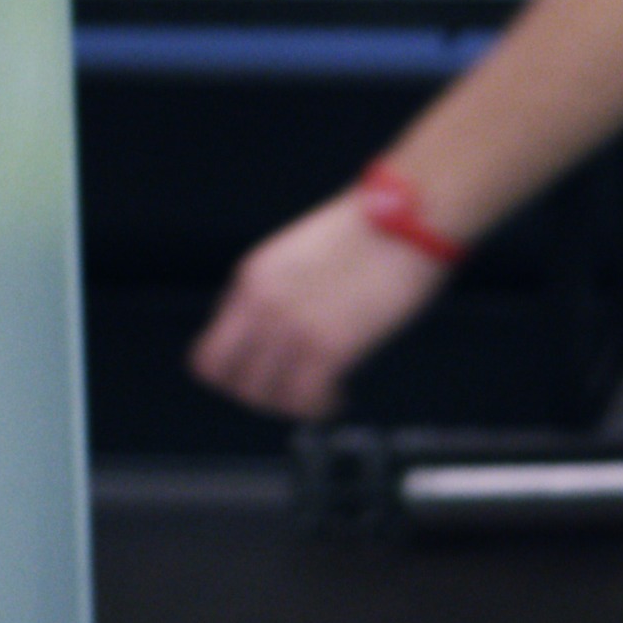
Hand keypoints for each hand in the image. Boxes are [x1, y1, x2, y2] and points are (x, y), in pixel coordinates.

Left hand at [193, 196, 458, 423]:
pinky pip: (304, 399)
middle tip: (290, 391)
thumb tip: (289, 324)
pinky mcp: (329, 346)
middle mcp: (261, 304)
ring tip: (320, 394)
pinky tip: (340, 395)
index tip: (272, 369)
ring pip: (261, 395)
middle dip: (256, 393)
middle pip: (224, 377)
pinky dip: (319, 406)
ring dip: (289, 403)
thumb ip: (284, 288)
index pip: (213, 345)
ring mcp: (292, 326)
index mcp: (252, 276)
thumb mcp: (304, 252)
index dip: (241, 367)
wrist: (410, 216)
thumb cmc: (373, 229)